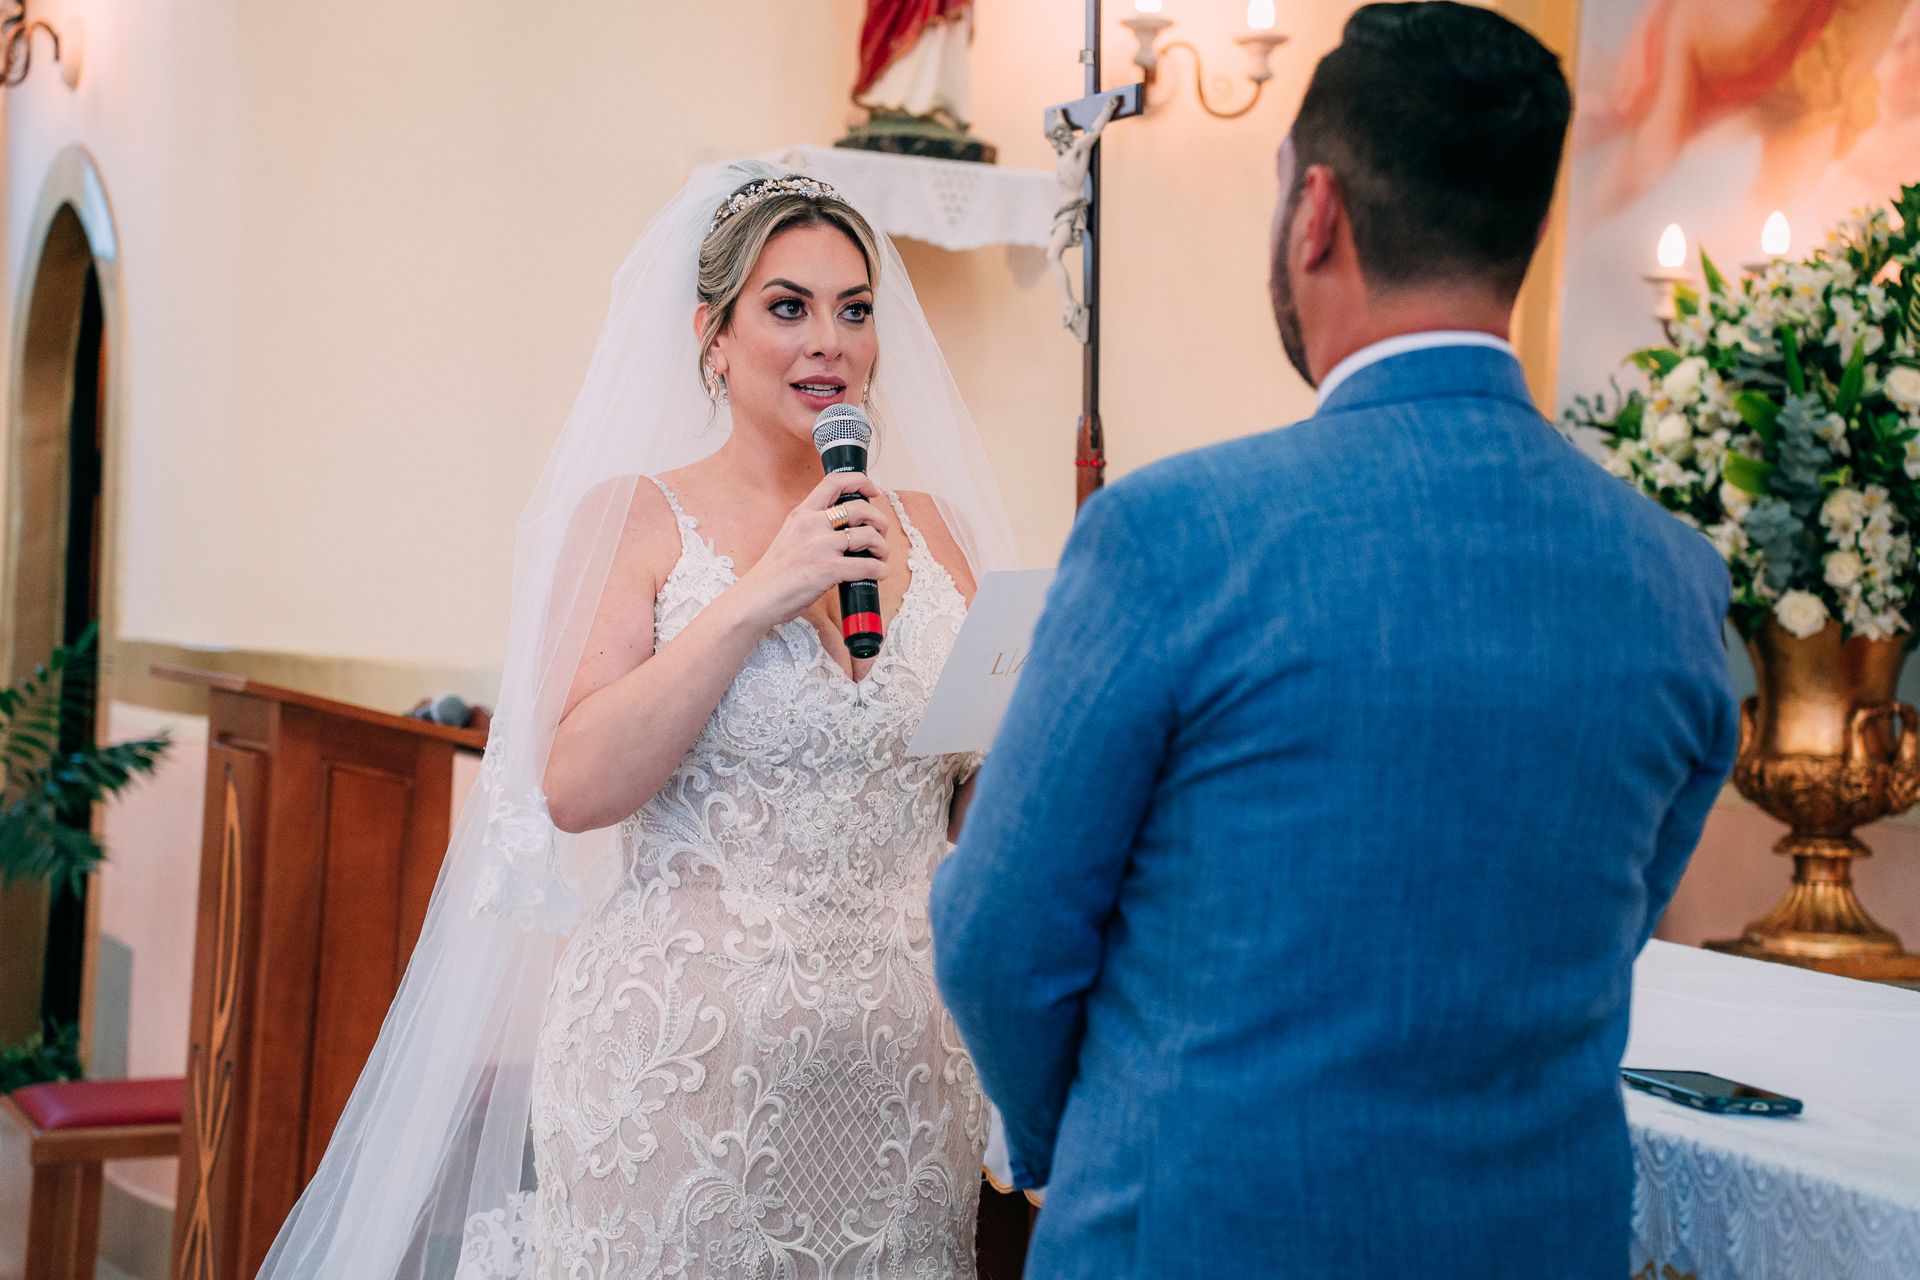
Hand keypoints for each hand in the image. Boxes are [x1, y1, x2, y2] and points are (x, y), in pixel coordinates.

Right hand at [732, 473, 891, 629]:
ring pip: (868, 535)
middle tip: (880, 533)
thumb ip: (813, 528)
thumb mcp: (790, 536)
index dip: (860, 481)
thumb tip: (843, 531)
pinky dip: (880, 570)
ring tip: (880, 557)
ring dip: (882, 546)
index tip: (872, 491)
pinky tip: (878, 574)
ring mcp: (820, 546)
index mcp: (802, 513)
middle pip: (860, 508)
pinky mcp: (828, 569)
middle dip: (879, 520)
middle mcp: (812, 524)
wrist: (756, 597)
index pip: (834, 482)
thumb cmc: (774, 573)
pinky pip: (867, 565)